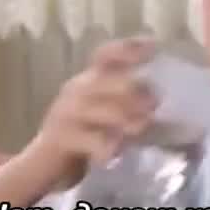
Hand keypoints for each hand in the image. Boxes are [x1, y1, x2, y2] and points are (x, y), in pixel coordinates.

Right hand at [30, 36, 158, 186]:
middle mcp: (76, 90)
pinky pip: (88, 139)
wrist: (46, 162)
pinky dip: (105, 145)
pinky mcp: (59, 138)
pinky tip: (116, 152)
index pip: (106, 55)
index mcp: (90, 79)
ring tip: (141, 126)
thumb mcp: (106, 111)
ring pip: (97, 109)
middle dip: (130, 90)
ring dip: (123, 117)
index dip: (127, 49)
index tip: (152, 47)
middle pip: (103, 81)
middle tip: (154, 103)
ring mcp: (65, 113)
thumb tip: (164, 99)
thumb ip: (128, 101)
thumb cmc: (86, 132)